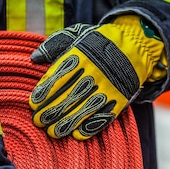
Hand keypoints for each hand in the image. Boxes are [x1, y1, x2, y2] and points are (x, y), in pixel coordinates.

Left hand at [29, 15, 166, 139]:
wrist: (135, 45)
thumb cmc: (98, 42)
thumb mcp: (76, 34)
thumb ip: (53, 45)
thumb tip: (34, 58)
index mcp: (81, 55)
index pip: (59, 76)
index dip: (45, 92)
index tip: (33, 104)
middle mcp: (94, 72)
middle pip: (69, 95)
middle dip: (52, 111)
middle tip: (38, 122)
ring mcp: (109, 86)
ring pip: (85, 109)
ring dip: (67, 123)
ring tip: (53, 132)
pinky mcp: (121, 98)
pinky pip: (105, 116)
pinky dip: (91, 127)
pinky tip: (78, 134)